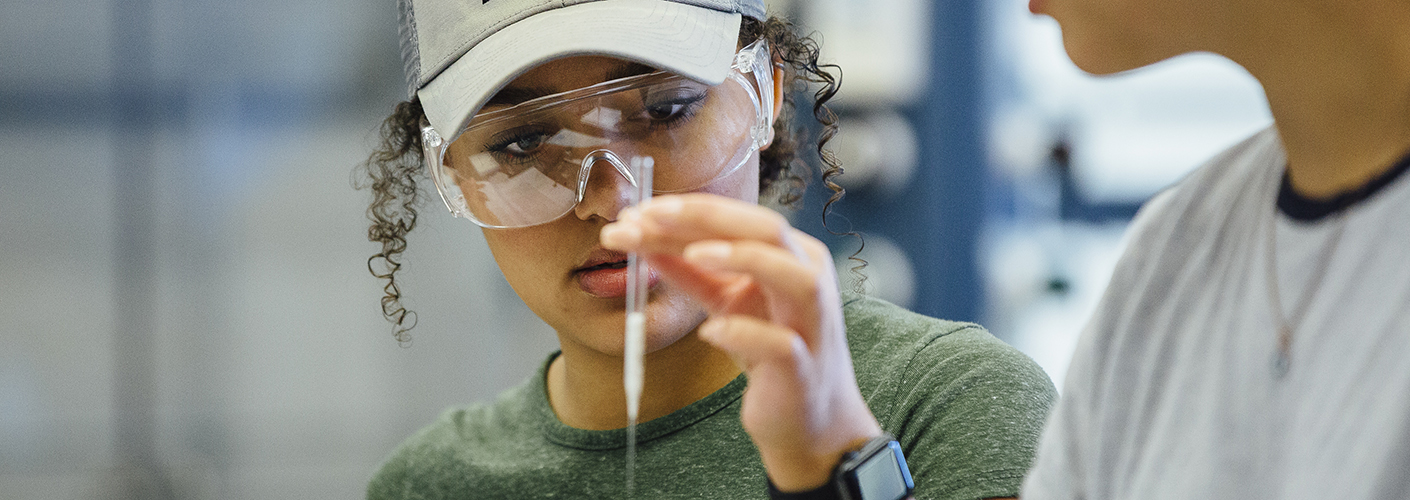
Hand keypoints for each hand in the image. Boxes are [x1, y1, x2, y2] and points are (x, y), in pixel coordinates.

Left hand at [601, 193, 880, 490]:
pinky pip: (781, 346)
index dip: (688, 209)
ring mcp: (811, 324)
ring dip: (743, 258)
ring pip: (794, 277)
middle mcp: (809, 279)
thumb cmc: (768, 349)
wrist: (808, 416)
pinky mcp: (803, 368)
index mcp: (792, 254)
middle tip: (648, 215)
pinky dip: (745, 334)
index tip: (636, 211)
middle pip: (769, 230)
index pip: (740, 219)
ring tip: (692, 253)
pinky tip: (710, 332)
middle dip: (708, 217)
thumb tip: (641, 237)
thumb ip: (691, 271)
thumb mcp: (725, 301)